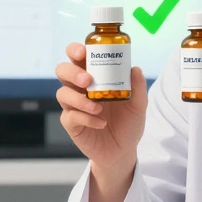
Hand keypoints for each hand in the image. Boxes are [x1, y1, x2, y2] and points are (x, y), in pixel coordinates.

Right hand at [55, 42, 147, 182]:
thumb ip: (138, 88)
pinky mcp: (71, 124)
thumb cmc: (128, 123)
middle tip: (87, 80)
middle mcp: (79, 88)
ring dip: (79, 99)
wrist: (124, 150)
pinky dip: (86, 118)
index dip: (75, 50)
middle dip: (72, 72)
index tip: (83, 52)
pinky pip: (70, 117)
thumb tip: (135, 69)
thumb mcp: (138, 105)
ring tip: (98, 107)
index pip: (77, 57)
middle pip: (62, 71)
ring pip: (62, 93)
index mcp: (93, 76)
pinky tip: (100, 123)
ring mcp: (73, 106)